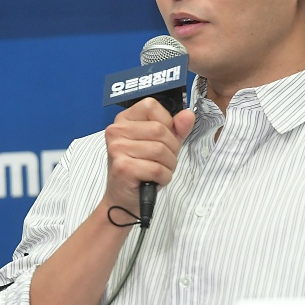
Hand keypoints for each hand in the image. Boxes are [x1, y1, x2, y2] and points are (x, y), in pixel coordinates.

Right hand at [103, 98, 194, 214]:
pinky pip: (157, 168)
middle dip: (172, 148)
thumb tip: (188, 115)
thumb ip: (176, 128)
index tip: (164, 137)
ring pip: (160, 150)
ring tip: (161, 170)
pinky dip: (164, 177)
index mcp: (124, 119)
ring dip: (169, 165)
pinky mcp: (122, 167)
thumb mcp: (161, 144)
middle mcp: (116, 130)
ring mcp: (117, 149)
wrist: (123, 198)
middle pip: (159, 129)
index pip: (151, 106)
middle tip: (165, 160)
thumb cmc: (141, 169)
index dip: (167, 122)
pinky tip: (156, 180)